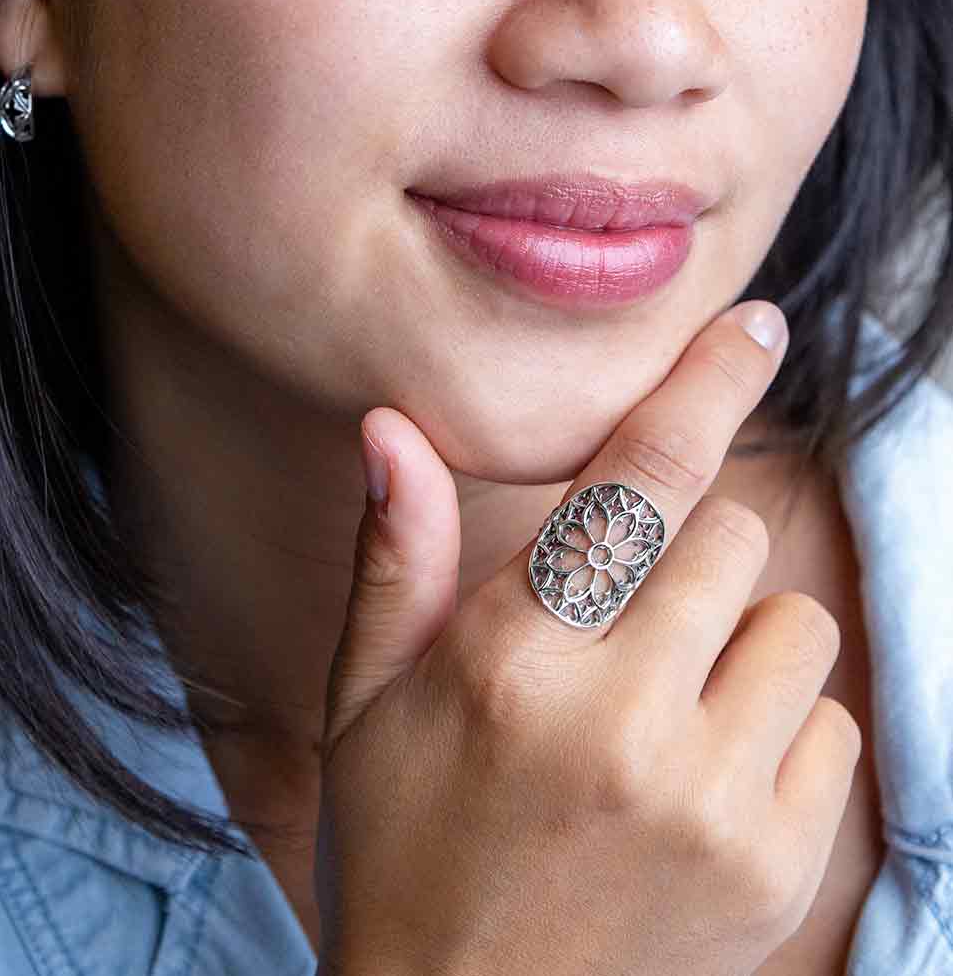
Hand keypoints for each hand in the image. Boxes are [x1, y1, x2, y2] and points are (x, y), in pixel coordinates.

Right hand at [315, 300, 860, 975]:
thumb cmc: (402, 842)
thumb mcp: (365, 700)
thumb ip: (395, 557)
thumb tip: (390, 429)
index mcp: (509, 661)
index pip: (637, 483)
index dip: (703, 386)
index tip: (755, 327)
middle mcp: (620, 720)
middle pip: (729, 536)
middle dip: (687, 546)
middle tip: (627, 611)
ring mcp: (711, 800)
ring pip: (795, 624)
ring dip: (737, 635)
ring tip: (660, 700)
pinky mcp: (775, 869)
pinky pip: (830, 725)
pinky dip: (776, 725)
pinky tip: (697, 774)